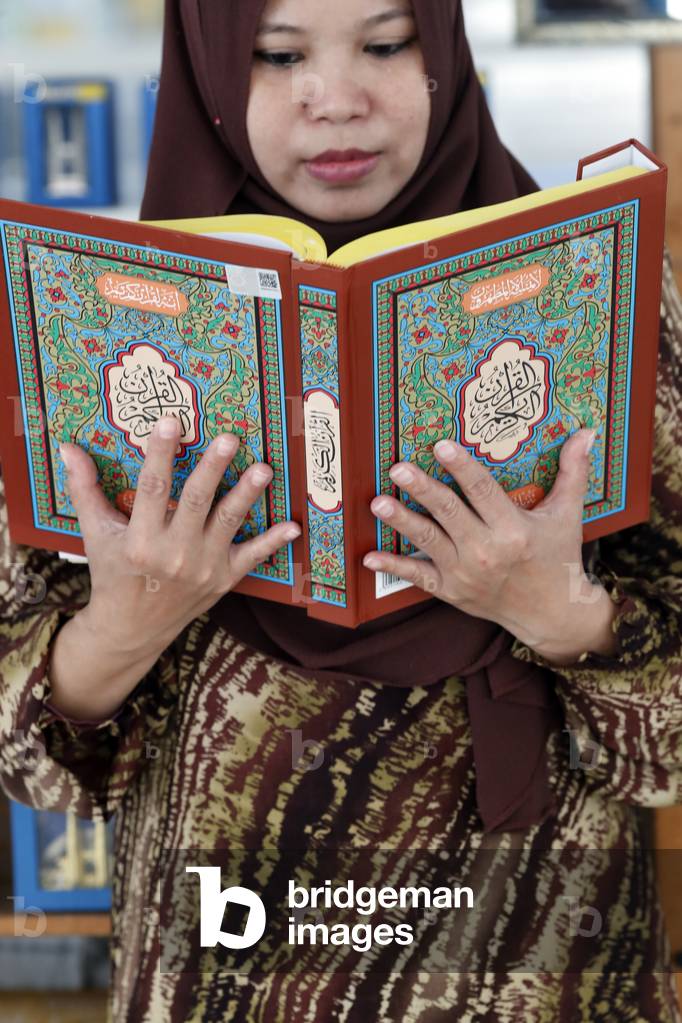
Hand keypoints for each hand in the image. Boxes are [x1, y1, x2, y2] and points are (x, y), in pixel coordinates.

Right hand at [59, 416, 300, 652]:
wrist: (133, 628)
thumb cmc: (113, 573)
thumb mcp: (94, 534)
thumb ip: (85, 490)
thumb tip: (68, 448)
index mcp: (138, 540)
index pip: (150, 489)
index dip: (160, 455)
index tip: (171, 422)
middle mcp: (172, 554)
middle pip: (195, 502)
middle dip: (213, 468)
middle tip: (229, 438)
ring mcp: (202, 567)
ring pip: (228, 523)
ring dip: (247, 494)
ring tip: (264, 468)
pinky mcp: (224, 579)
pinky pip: (253, 558)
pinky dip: (274, 543)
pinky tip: (293, 526)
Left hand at [363, 429, 604, 654]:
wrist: (552, 613)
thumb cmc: (558, 557)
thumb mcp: (568, 514)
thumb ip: (573, 472)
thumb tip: (587, 432)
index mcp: (514, 529)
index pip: (484, 492)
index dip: (462, 468)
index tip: (441, 446)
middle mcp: (487, 551)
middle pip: (450, 513)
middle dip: (423, 489)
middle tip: (398, 468)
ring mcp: (466, 573)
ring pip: (428, 541)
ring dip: (401, 521)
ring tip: (378, 501)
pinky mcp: (451, 591)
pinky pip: (418, 577)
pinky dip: (394, 567)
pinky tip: (369, 556)